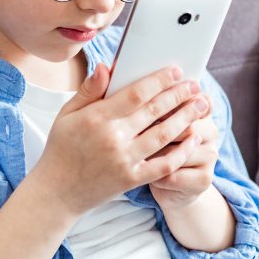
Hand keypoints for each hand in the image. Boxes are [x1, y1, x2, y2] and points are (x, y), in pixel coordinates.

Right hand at [29, 63, 211, 218]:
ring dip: (186, 118)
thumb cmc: (61, 149)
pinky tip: (193, 138)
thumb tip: (106, 66)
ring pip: (164, 135)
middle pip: (154, 111)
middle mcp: (113, 138)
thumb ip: (89, 91)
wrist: (57, 192)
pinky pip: (163, 165)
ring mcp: (125, 160)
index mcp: (96, 118)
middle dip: (179, 95)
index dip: (158, 80)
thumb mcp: (66, 115)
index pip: (135, 93)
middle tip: (196, 84)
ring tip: (201, 105)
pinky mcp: (132, 179)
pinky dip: (181, 151)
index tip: (175, 71)